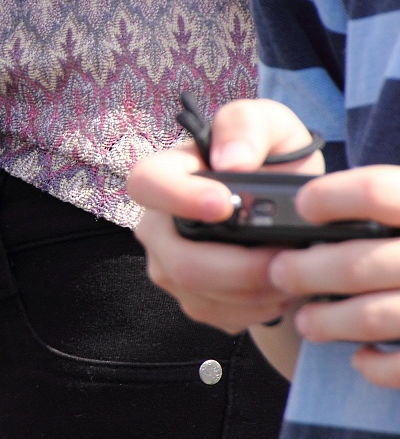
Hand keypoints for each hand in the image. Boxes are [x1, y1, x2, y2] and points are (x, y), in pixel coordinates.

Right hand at [127, 99, 323, 333]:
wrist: (288, 208)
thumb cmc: (271, 158)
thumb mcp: (269, 124)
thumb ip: (245, 124)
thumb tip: (231, 162)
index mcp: (165, 175)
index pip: (145, 184)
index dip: (178, 199)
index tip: (224, 206)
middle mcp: (156, 224)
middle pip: (178, 260)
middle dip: (239, 268)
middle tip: (286, 259)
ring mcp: (168, 264)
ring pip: (199, 293)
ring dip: (254, 290)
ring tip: (294, 271)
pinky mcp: (189, 297)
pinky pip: (215, 314)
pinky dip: (255, 308)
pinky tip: (279, 288)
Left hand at [273, 166, 399, 386]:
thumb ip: (386, 209)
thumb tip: (306, 213)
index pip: (377, 191)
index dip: (329, 197)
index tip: (304, 207)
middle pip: (357, 263)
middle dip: (305, 272)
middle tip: (281, 272)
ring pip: (371, 317)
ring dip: (326, 321)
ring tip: (307, 321)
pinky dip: (373, 365)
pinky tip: (361, 356)